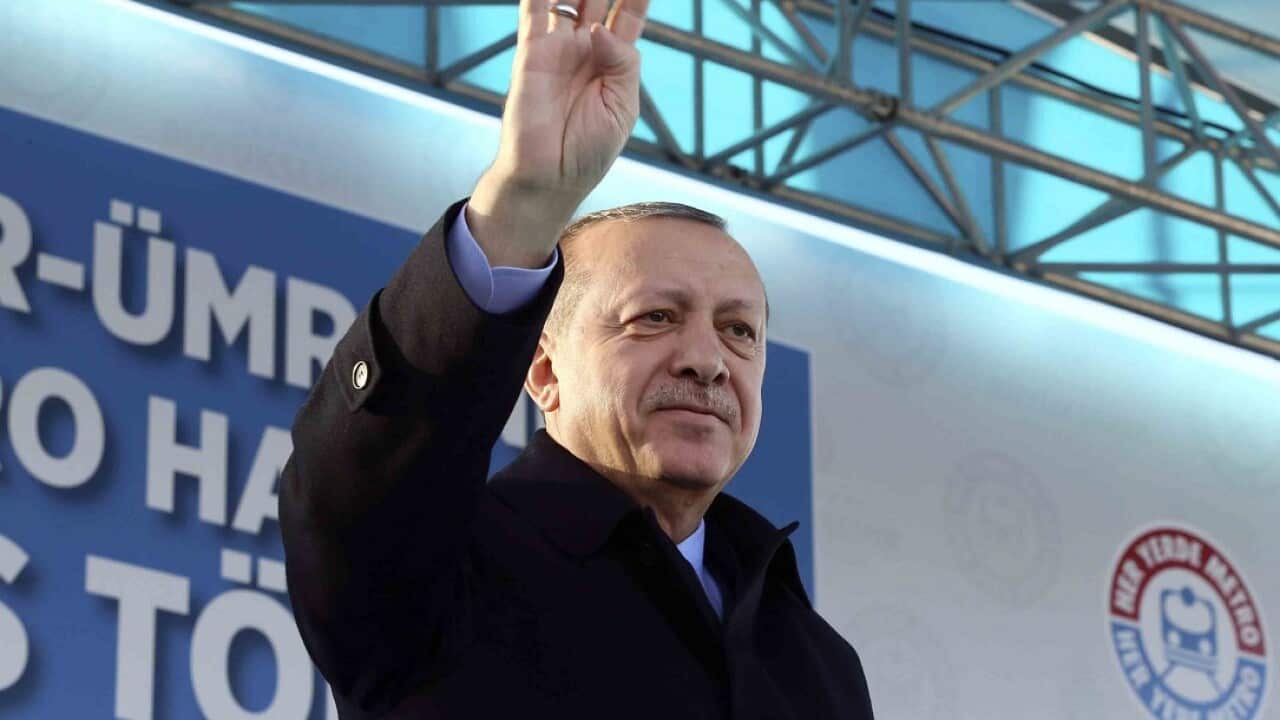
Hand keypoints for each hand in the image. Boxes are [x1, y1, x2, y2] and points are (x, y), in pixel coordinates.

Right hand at [468, 0, 650, 267]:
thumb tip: (598, 28)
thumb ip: (622, 63)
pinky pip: (535, 10)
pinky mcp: (532, 53)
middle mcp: (587, 49)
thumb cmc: (589, 151)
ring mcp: (559, 47)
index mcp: (615, 62)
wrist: (548, 177)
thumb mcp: (622, 107)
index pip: (628, 13)